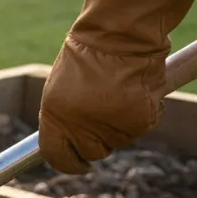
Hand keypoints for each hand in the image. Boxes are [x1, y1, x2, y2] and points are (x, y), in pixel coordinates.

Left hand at [38, 0, 196, 173]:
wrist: (120, 33)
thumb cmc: (88, 55)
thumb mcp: (61, 87)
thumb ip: (62, 117)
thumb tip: (66, 145)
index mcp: (54, 115)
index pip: (55, 155)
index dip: (67, 163)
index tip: (77, 164)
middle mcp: (79, 124)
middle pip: (91, 152)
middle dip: (98, 142)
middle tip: (104, 119)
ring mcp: (110, 124)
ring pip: (118, 141)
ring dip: (120, 125)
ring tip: (119, 92)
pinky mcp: (138, 120)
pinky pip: (139, 128)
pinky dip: (142, 114)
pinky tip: (137, 91)